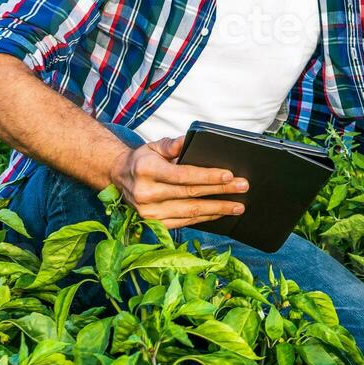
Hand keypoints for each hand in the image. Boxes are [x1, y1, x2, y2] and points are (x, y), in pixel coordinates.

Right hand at [109, 135, 248, 228]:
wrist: (120, 178)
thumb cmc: (142, 160)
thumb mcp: (153, 146)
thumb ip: (172, 144)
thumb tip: (188, 141)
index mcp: (146, 170)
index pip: (183, 175)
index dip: (207, 176)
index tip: (229, 175)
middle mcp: (146, 193)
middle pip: (190, 194)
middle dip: (220, 191)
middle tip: (242, 187)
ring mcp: (149, 212)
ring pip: (190, 211)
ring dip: (217, 209)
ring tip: (238, 205)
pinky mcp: (154, 224)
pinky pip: (184, 222)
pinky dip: (205, 218)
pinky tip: (220, 212)